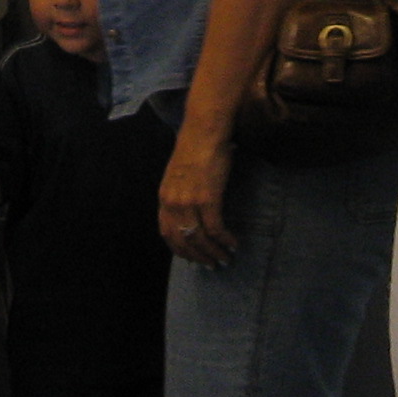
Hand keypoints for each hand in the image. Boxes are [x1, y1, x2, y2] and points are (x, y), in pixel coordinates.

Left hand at [159, 133, 235, 267]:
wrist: (204, 131)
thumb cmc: (196, 147)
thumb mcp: (179, 174)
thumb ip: (181, 193)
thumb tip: (192, 210)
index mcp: (164, 197)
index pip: (167, 233)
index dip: (180, 249)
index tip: (192, 258)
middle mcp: (173, 203)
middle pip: (183, 240)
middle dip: (199, 256)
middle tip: (212, 265)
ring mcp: (189, 202)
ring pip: (200, 238)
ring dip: (214, 252)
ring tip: (225, 258)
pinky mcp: (207, 199)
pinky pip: (215, 228)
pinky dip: (225, 239)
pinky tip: (233, 243)